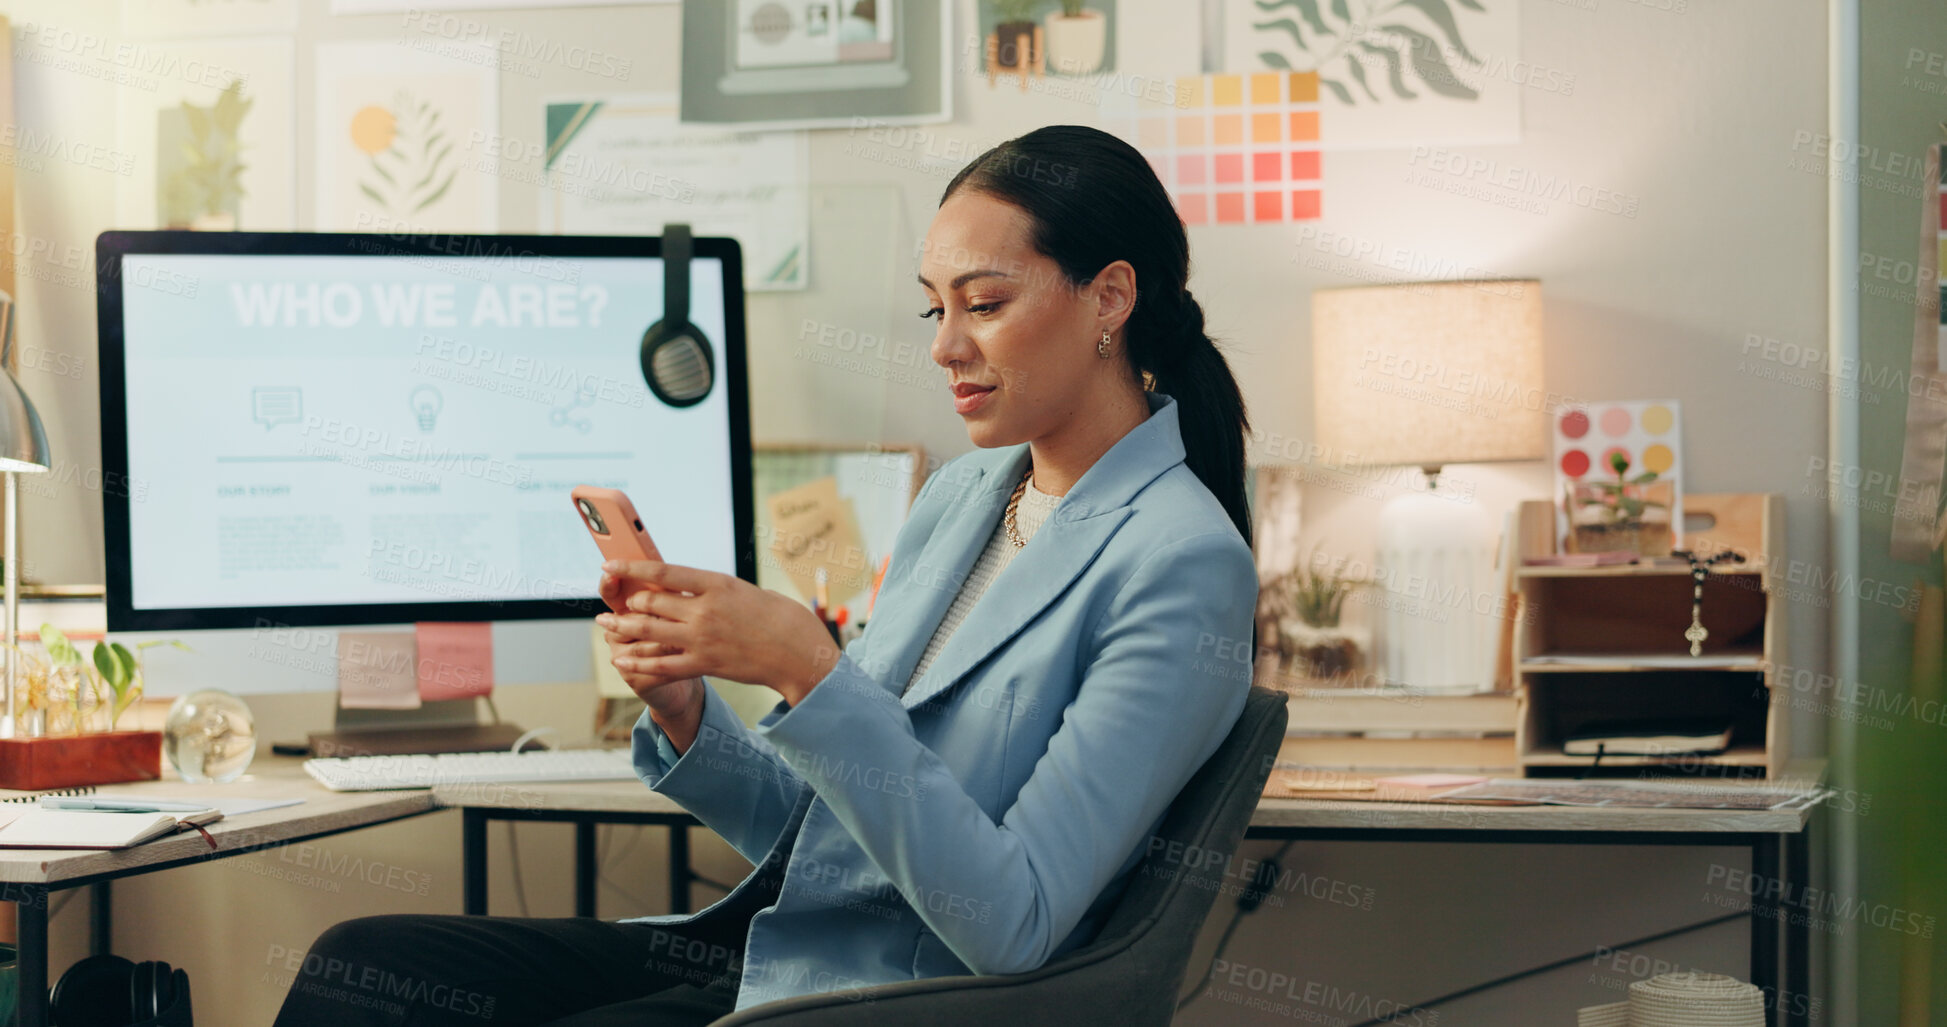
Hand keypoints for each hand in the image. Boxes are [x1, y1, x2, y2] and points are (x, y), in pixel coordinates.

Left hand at [596, 559, 841, 705]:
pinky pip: (661, 664)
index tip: (611, 565)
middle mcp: (705, 609)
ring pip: (649, 630)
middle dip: (628, 601)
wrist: (799, 652)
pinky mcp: (705, 664)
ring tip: (606, 624)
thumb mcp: (744, 590)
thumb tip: (686, 588)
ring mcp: (702, 638)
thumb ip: (712, 590)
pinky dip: (638, 661)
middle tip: (616, 601)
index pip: (663, 571)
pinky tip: (621, 659)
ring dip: (623, 627)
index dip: (632, 568)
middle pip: (651, 601)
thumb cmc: (779, 617)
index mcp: (717, 583)